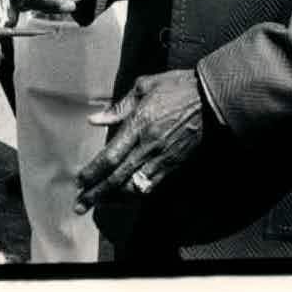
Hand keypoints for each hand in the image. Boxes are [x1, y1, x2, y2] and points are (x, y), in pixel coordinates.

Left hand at [74, 69, 204, 213]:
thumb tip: (95, 119)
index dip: (93, 172)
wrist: (212, 98)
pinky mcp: (174, 163)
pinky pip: (151, 184)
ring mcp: (163, 157)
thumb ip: (119, 106)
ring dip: (113, 198)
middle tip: (80, 205)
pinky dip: (135, 194)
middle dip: (97, 193)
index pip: (110, 156)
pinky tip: (124, 197)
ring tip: (98, 204)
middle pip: (117, 177)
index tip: (79, 181)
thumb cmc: (178, 87)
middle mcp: (149, 146)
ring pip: (134, 185)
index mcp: (139, 125)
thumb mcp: (145, 86)